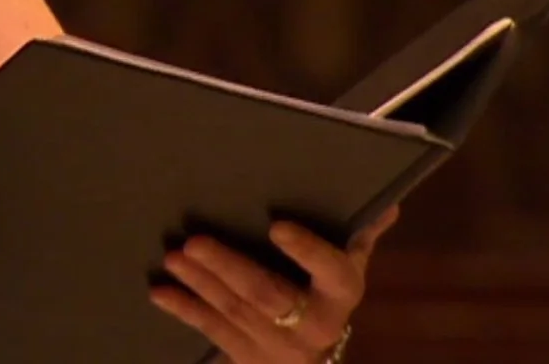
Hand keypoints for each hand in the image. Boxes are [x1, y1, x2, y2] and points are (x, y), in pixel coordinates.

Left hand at [151, 206, 398, 362]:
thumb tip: (388, 200)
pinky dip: (185, 311)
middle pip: (268, 296)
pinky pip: (214, 335)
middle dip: (229, 268)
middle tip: (195, 241)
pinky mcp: (249, 361)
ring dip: (200, 286)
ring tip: (174, 257)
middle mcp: (315, 327)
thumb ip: (360, 231)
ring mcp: (280, 350)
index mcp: (343, 293)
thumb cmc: (328, 292)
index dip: (307, 251)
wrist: (318, 357)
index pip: (331, 271)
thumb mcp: (349, 262)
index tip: (277, 226)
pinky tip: (161, 292)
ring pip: (236, 314)